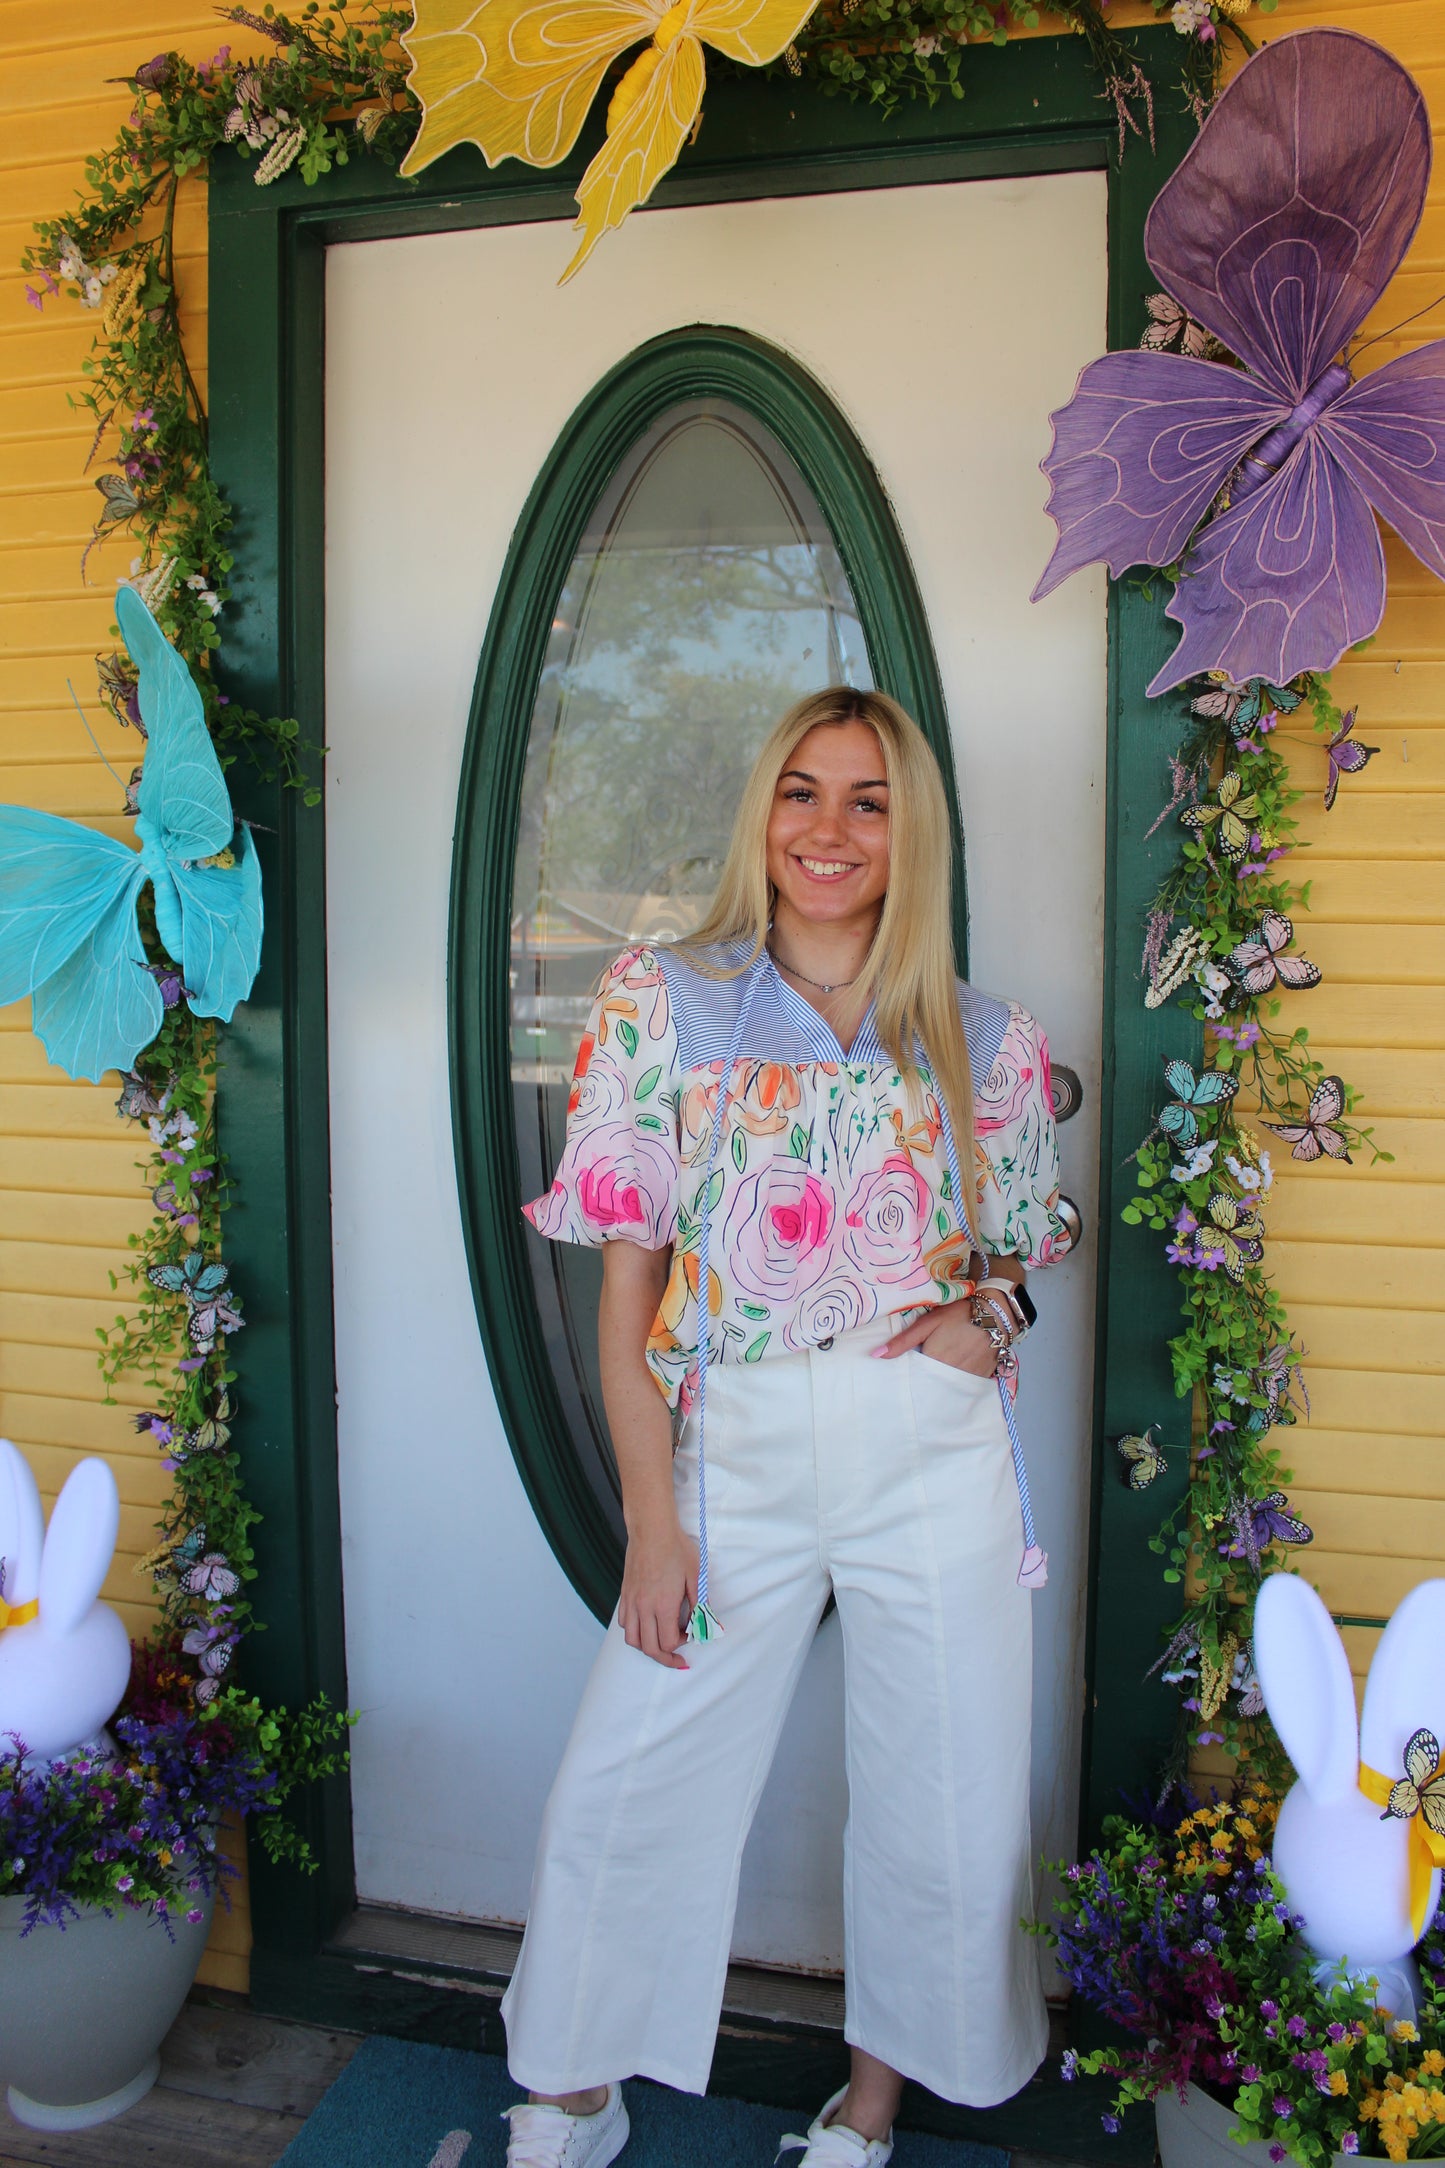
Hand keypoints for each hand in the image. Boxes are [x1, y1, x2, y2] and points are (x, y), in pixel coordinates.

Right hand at [618, 1514, 698, 1669]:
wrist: (652, 1530)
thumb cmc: (676, 1550)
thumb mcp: (696, 1577)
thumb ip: (700, 1606)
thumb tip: (708, 1627)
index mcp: (663, 1605)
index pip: (669, 1642)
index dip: (682, 1645)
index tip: (690, 1634)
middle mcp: (644, 1607)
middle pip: (649, 1648)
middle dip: (665, 1657)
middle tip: (677, 1658)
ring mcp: (632, 1601)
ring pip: (632, 1639)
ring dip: (647, 1647)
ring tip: (660, 1644)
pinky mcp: (624, 1595)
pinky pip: (624, 1623)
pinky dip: (634, 1631)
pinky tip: (646, 1625)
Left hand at [874, 1301, 997, 1376]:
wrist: (995, 1313)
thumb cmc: (958, 1314)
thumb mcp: (927, 1323)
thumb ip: (903, 1341)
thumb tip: (876, 1355)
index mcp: (934, 1361)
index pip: (914, 1379)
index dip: (908, 1378)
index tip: (899, 1379)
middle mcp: (950, 1373)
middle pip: (930, 1385)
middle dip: (923, 1384)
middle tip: (915, 1380)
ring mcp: (967, 1377)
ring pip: (946, 1387)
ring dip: (939, 1384)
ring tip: (934, 1377)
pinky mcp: (981, 1377)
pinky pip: (963, 1386)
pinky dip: (956, 1383)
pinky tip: (951, 1377)